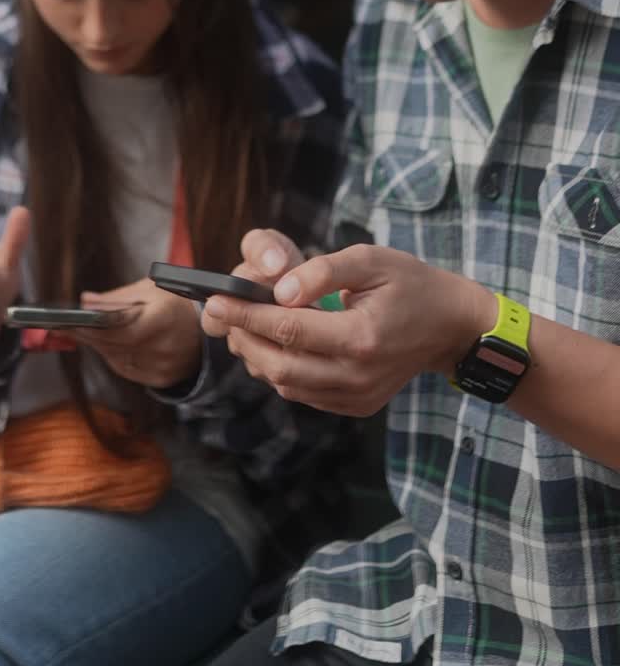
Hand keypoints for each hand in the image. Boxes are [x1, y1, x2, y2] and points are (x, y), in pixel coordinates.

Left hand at [68, 277, 202, 387]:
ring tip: (81, 332)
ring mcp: (161, 367)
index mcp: (163, 318)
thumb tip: (84, 301)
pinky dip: (111, 356)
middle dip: (86, 334)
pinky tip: (104, 345)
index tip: (68, 321)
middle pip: (112, 344)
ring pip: (115, 358)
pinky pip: (124, 368)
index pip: (118, 326)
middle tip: (64, 326)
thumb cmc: (176, 306)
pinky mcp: (159, 380)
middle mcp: (163, 346)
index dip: (90, 326)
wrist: (206, 336)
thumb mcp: (151, 290)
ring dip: (96, 345)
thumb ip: (117, 296)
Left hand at [202, 243, 495, 415]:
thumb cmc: (411, 284)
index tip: (215, 299)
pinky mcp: (357, 405)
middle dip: (243, 337)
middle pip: (279, 365)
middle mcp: (357, 375)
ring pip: (287, 385)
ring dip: (258, 357)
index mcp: (361, 337)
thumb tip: (278, 289)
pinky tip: (275, 345)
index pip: (287, 329)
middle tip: (224, 311)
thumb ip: (322, 271)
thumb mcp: (371, 260)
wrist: (451, 327)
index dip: (245, 314)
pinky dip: (281, 371)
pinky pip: (304, 394)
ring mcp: (357, 396)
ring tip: (244, 326)